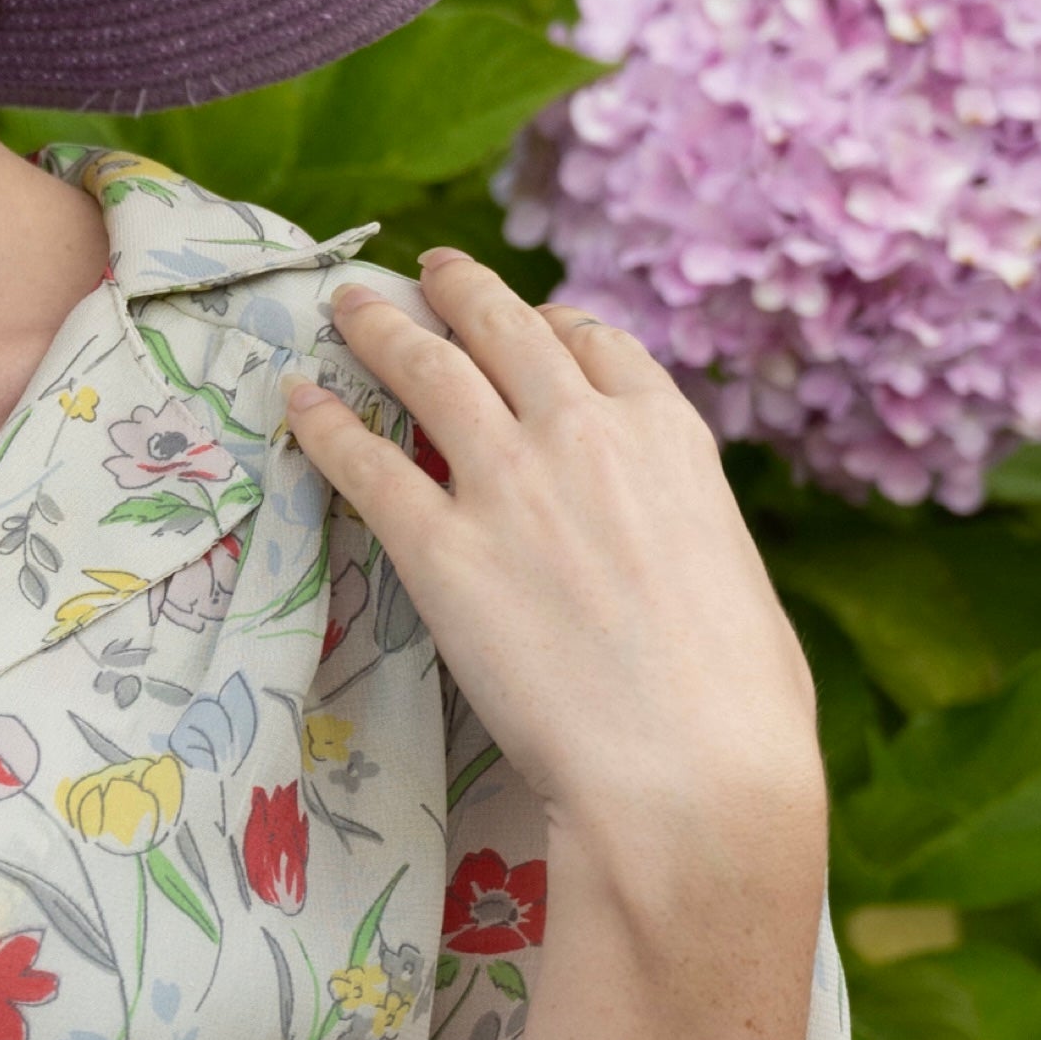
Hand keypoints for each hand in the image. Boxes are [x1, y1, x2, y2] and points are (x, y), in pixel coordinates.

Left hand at [283, 246, 822, 880]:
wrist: (689, 768)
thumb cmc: (743, 705)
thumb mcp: (739, 577)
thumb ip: (690, 532)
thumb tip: (675, 547)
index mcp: (669, 436)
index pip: (598, 344)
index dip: (554, 324)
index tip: (531, 319)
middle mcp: (584, 433)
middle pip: (506, 329)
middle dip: (460, 290)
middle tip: (426, 271)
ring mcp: (507, 483)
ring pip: (427, 370)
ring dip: (380, 327)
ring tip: (346, 304)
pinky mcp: (440, 549)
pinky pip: (366, 464)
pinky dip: (325, 425)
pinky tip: (297, 401)